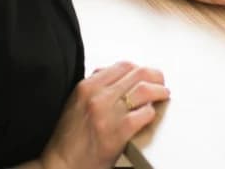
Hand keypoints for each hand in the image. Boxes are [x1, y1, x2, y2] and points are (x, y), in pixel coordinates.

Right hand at [41, 61, 167, 168]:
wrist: (61, 164)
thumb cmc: (68, 138)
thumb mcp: (75, 102)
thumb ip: (94, 86)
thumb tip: (113, 73)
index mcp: (87, 86)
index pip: (123, 65)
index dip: (140, 68)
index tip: (146, 75)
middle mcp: (98, 96)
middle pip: (138, 73)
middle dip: (155, 76)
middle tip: (161, 83)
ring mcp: (108, 114)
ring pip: (144, 90)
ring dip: (159, 91)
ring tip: (163, 95)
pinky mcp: (118, 132)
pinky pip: (144, 114)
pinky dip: (151, 112)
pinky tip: (150, 115)